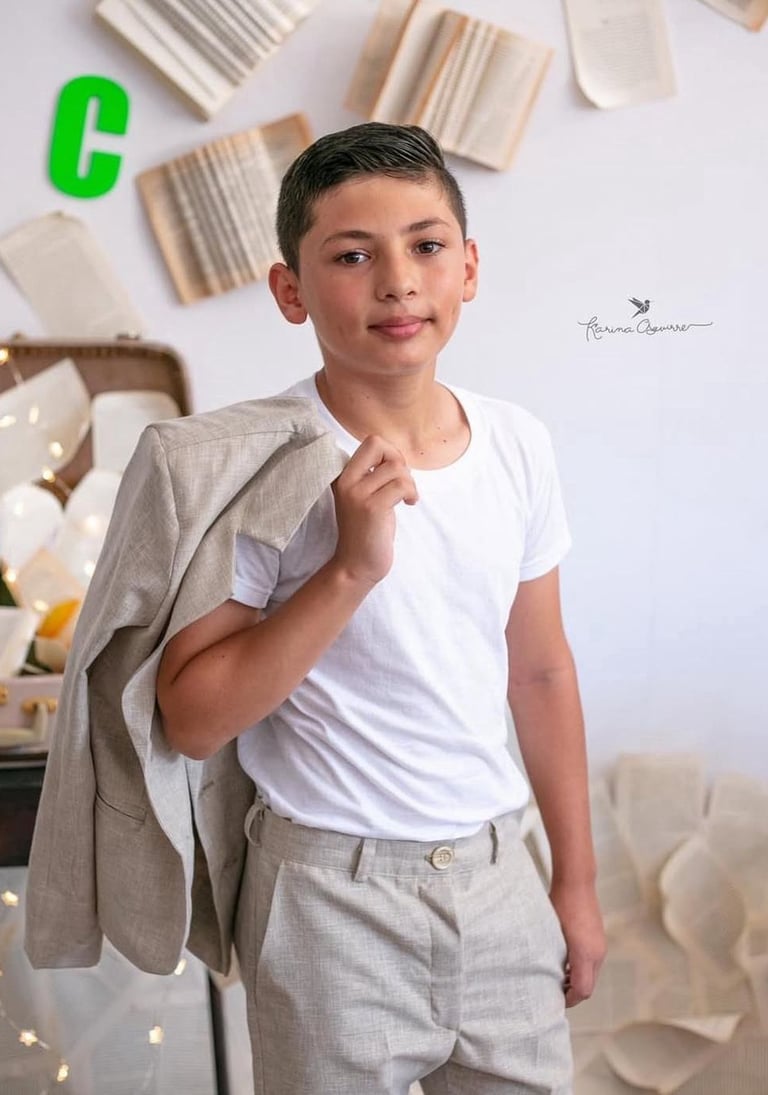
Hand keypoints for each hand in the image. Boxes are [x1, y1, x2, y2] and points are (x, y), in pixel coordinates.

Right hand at [331, 435, 417, 586]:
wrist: (356, 565)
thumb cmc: (366, 531)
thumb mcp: (364, 497)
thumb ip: (373, 475)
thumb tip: (396, 455)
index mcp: (343, 476)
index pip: (370, 442)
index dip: (390, 453)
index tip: (393, 475)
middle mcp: (346, 481)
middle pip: (379, 444)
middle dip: (398, 460)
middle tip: (401, 483)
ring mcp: (357, 494)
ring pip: (395, 468)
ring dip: (409, 482)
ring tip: (406, 498)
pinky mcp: (372, 507)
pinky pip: (400, 485)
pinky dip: (411, 493)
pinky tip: (408, 504)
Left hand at [549, 878, 605, 1006]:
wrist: (576, 882)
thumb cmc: (560, 904)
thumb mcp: (552, 933)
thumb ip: (553, 957)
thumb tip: (546, 974)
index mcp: (585, 954)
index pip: (582, 991)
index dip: (569, 1000)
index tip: (554, 1000)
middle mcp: (597, 952)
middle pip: (588, 986)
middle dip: (572, 992)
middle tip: (554, 992)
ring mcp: (600, 945)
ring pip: (591, 974)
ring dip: (576, 980)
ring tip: (557, 978)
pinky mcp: (599, 938)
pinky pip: (593, 962)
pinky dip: (581, 968)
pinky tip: (565, 961)